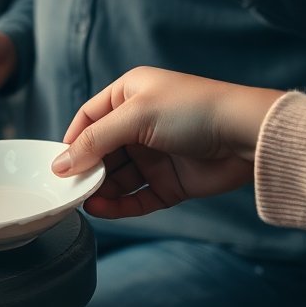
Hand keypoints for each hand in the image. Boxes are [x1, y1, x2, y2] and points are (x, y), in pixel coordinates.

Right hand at [52, 67, 279, 218]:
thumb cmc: (194, 110)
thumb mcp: (135, 116)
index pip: (89, 119)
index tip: (58, 164)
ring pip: (117, 177)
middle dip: (85, 170)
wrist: (248, 135)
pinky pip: (138, 197)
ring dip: (100, 190)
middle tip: (69, 189)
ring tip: (84, 203)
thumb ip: (95, 141)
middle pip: (100, 151)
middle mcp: (139, 124)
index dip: (73, 141)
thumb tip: (60, 164)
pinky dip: (120, 206)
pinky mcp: (170, 182)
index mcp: (129, 96)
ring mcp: (156, 155)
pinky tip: (103, 210)